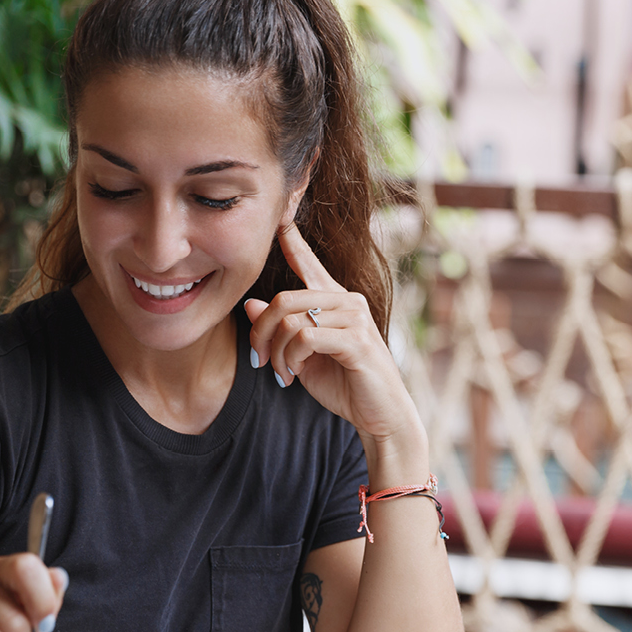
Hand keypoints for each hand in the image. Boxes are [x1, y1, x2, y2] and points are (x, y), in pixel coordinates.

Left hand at [243, 225, 422, 449]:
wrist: (379, 415)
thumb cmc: (343, 385)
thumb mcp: (301, 356)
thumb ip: (280, 329)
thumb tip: (251, 303)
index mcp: (334, 301)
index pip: (309, 263)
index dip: (292, 240)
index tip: (279, 216)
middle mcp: (347, 301)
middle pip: (285, 298)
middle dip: (261, 332)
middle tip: (259, 359)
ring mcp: (355, 318)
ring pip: (291, 319)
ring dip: (276, 352)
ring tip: (280, 373)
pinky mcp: (357, 340)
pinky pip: (305, 338)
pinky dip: (290, 359)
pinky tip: (293, 375)